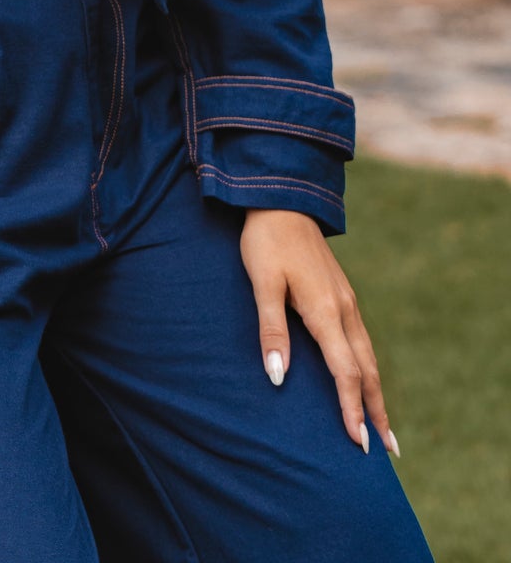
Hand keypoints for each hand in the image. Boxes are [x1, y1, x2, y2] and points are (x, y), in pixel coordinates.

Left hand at [239, 208, 399, 457]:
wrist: (281, 200)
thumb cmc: (267, 241)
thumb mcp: (263, 283)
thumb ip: (271, 329)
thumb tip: (277, 377)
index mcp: (326, 310)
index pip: (345, 372)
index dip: (351, 408)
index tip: (359, 442)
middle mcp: (344, 309)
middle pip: (367, 369)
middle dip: (376, 409)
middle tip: (387, 449)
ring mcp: (345, 300)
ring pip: (367, 355)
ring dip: (375, 391)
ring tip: (382, 423)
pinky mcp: (340, 293)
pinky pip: (360, 339)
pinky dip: (367, 367)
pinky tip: (363, 377)